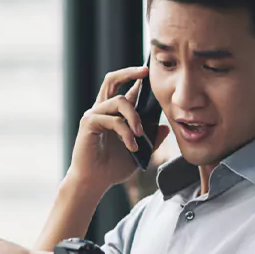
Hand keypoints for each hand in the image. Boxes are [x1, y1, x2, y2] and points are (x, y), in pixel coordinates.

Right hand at [68, 66, 169, 189]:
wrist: (94, 182)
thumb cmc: (113, 168)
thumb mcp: (140, 152)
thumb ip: (151, 139)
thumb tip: (165, 127)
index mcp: (113, 113)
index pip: (125, 88)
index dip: (136, 77)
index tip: (151, 71)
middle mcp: (102, 109)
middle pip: (112, 79)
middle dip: (129, 72)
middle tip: (145, 71)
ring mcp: (94, 115)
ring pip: (119, 101)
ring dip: (135, 117)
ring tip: (140, 135)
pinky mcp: (89, 123)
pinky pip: (113, 120)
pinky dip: (126, 132)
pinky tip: (132, 146)